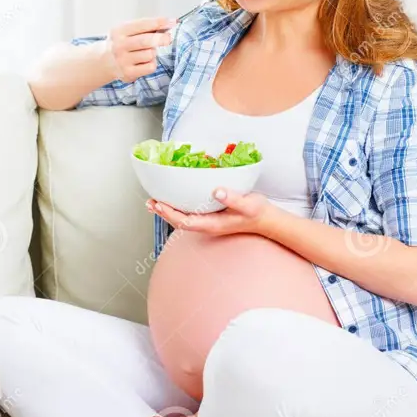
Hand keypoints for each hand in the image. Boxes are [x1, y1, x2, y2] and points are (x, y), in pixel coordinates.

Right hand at [103, 17, 176, 82]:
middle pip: (146, 41)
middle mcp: (119, 45)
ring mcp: (123, 60)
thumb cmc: (121, 43)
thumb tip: (168, 24)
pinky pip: (150, 66)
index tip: (172, 21)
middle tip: (168, 38)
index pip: (142, 24)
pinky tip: (143, 62)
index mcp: (119, 31)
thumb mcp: (127, 31)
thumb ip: (146, 28)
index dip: (159, 22)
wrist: (104, 62)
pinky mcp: (128, 73)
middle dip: (161, 38)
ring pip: (150, 54)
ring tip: (145, 52)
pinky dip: (151, 63)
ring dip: (153, 52)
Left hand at [148, 188, 271, 235]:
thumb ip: (233, 199)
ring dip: (168, 212)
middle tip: (150, 202)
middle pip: (179, 222)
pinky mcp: (211, 216)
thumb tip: (217, 191)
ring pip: (183, 219)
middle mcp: (207, 225)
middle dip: (163, 213)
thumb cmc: (257, 213)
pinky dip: (178, 208)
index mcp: (212, 224)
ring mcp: (208, 222)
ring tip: (154, 203)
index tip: (159, 204)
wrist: (266, 220)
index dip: (170, 214)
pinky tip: (174, 200)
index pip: (185, 222)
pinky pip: (190, 214)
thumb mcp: (248, 204)